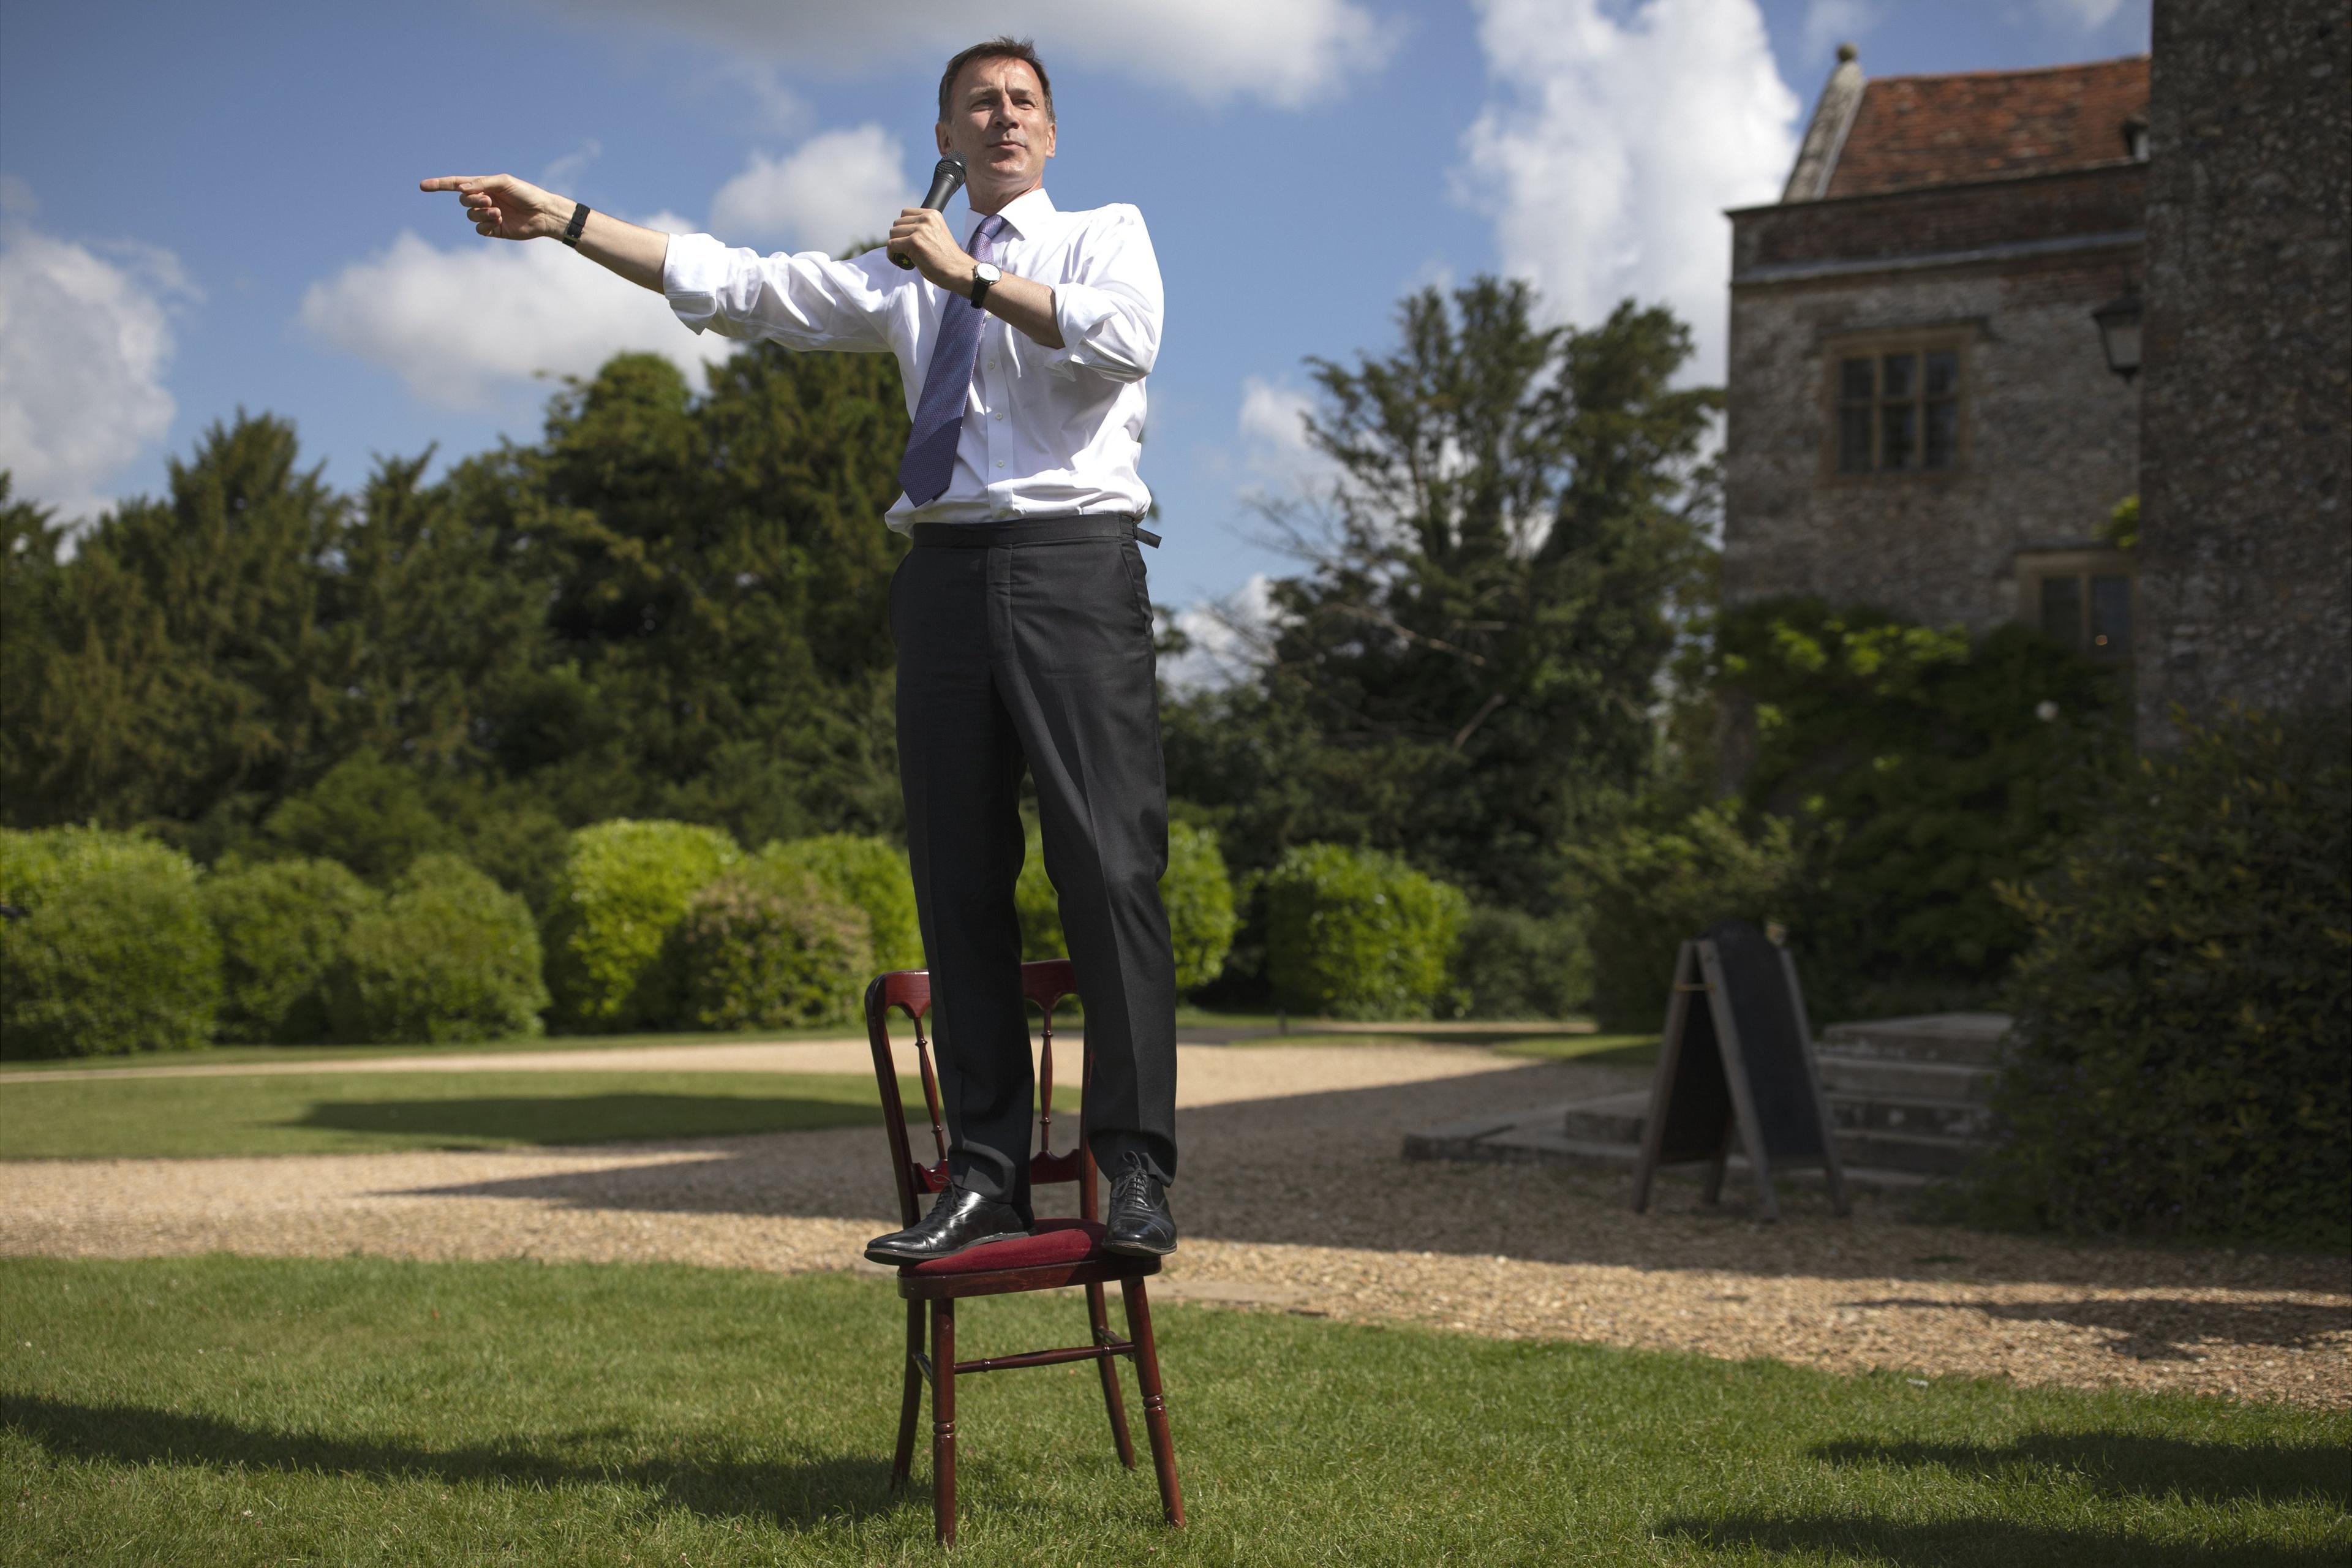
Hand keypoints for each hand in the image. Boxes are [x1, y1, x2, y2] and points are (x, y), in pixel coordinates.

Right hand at [418, 173, 565, 241]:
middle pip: (463, 200)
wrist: (543, 213)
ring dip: (482, 213)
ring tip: (498, 212)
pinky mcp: (494, 231)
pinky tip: (499, 222)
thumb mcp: (504, 182)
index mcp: (483, 186)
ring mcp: (487, 216)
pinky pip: (479, 229)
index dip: (439, 185)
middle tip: (490, 200)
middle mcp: (483, 200)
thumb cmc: (526, 193)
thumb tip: (461, 189)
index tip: (422, 186)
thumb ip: (482, 183)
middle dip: (473, 200)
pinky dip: (486, 225)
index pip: (456, 184)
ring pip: (471, 216)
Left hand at [887, 208, 973, 289]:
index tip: (907, 240)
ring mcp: (919, 229)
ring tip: (904, 257)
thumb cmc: (947, 259)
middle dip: (898, 238)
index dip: (903, 228)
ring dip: (895, 246)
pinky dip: (891, 255)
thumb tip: (901, 233)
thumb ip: (921, 229)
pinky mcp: (913, 242)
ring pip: (893, 234)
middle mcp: (926, 219)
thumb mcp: (936, 235)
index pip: (905, 213)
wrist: (958, 271)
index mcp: (932, 214)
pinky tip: (900, 262)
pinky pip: (891, 245)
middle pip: (897, 223)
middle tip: (905, 252)